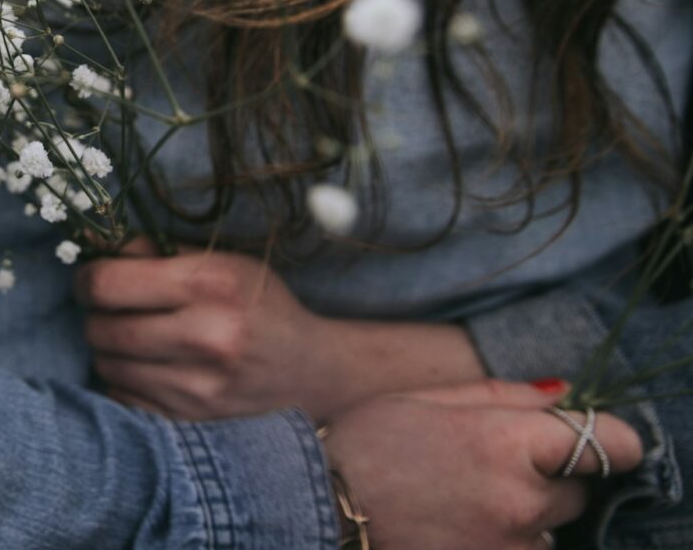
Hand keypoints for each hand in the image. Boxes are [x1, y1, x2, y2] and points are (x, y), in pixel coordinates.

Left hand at [77, 239, 485, 421]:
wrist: (312, 372)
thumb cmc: (261, 306)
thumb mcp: (222, 263)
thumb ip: (159, 254)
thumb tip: (97, 249)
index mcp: (211, 285)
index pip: (108, 284)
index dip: (89, 279)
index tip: (95, 279)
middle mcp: (205, 337)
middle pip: (101, 328)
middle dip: (96, 315)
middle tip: (112, 309)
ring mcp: (197, 388)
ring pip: (107, 365)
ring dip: (109, 349)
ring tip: (134, 338)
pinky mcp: (191, 423)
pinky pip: (123, 398)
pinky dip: (125, 381)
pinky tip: (149, 368)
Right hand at [325, 379, 643, 548]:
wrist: (319, 505)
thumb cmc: (367, 442)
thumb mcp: (429, 397)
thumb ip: (505, 395)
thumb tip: (563, 394)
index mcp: (509, 442)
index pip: (610, 443)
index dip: (606, 438)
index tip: (589, 439)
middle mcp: (522, 501)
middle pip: (578, 489)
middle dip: (548, 475)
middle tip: (487, 466)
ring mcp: (511, 547)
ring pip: (549, 529)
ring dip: (524, 514)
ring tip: (462, 499)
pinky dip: (503, 540)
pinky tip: (457, 524)